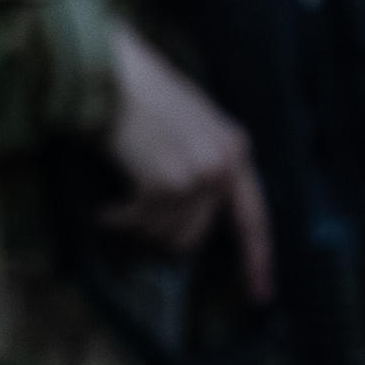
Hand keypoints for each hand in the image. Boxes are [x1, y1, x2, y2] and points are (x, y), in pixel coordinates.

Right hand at [104, 26, 271, 298]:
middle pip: (196, 235)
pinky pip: (138, 223)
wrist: (113, 70)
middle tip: (133, 215)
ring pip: (166, 233)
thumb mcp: (192, 124)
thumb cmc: (143, 93)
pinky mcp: (164, 183)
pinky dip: (116, 218)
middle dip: (161, 232)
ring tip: (117, 201)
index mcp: (235, 149)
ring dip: (136, 225)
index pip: (254, 217)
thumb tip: (192, 218)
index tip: (261, 294)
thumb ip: (204, 162)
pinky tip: (104, 205)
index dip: (257, 258)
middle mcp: (223, 165)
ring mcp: (195, 175)